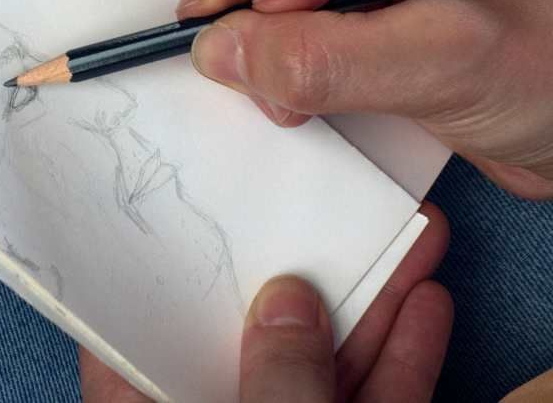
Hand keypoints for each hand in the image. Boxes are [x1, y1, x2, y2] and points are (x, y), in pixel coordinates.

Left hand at [81, 203, 450, 401]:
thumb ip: (275, 380)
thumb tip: (288, 302)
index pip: (142, 320)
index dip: (160, 256)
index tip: (180, 188)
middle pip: (251, 323)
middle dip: (302, 260)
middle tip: (325, 194)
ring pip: (323, 357)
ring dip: (371, 299)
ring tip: (403, 233)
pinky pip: (372, 397)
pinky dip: (403, 357)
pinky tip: (427, 303)